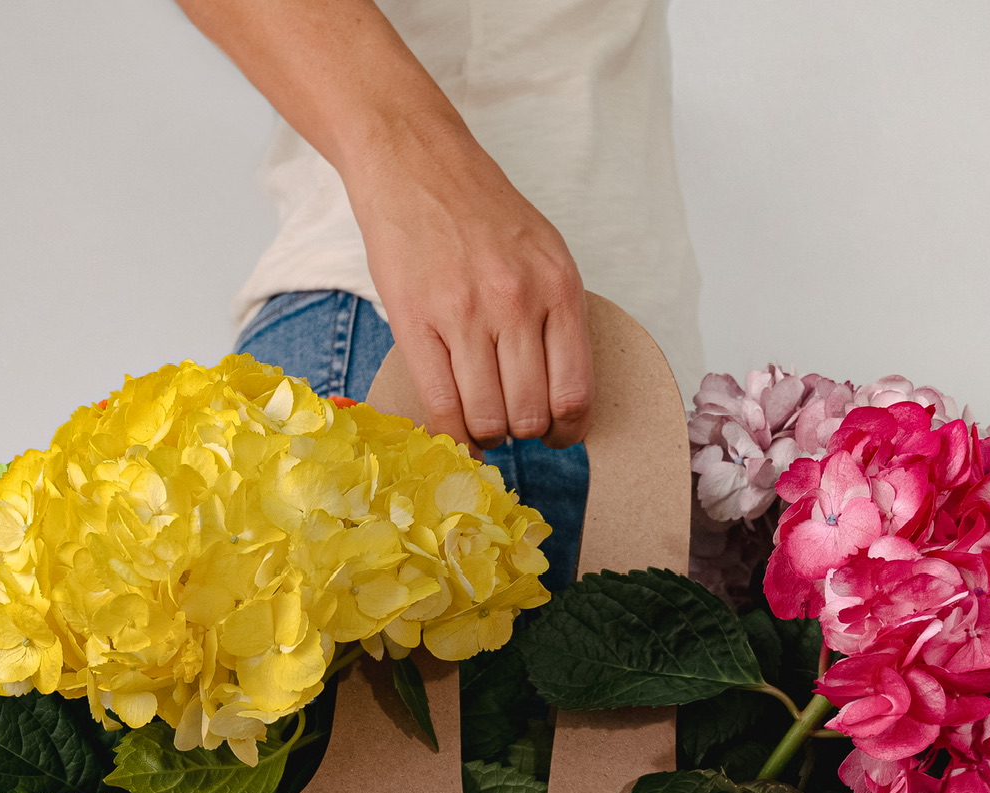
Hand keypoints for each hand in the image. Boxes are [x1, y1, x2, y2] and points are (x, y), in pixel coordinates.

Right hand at [174, 0, 595, 446]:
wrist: (414, 160)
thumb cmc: (480, 210)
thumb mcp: (543, 253)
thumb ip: (557, 318)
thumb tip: (562, 399)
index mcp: (558, 287)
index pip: (575, 393)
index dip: (566, 430)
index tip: (555, 435)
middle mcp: (517, 303)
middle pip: (530, 414)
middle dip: (521, 432)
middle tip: (509, 423)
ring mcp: (465, 313)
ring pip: (488, 419)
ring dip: (485, 434)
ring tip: (479, 420)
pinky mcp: (416, 321)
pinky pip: (443, 407)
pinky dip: (451, 433)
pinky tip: (454, 429)